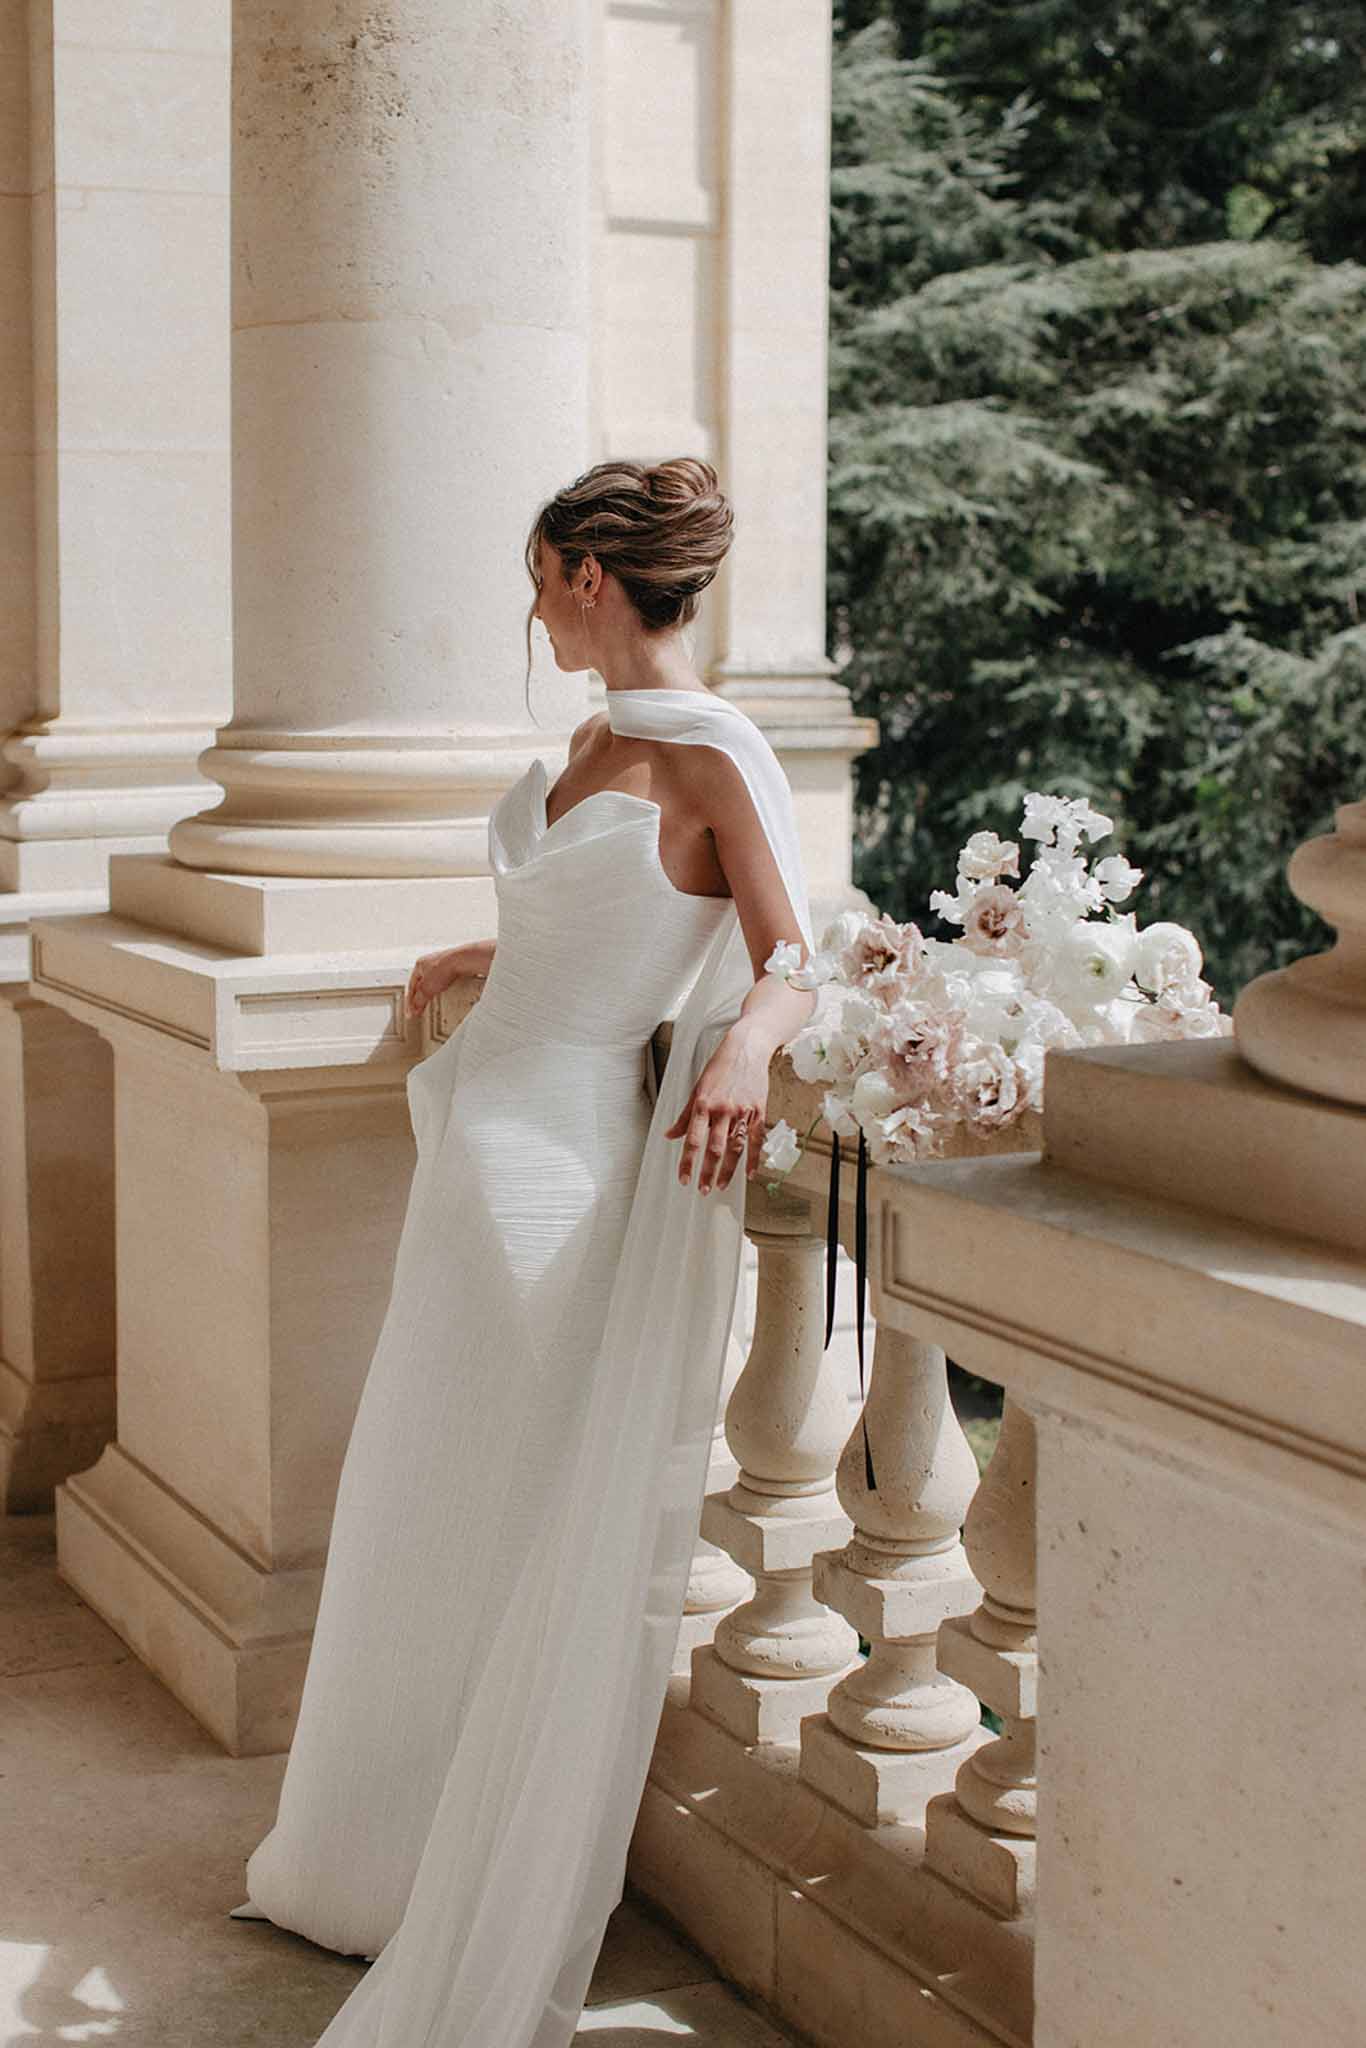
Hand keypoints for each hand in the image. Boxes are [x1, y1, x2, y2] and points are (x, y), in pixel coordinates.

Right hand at [404, 947, 465, 1018]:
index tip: (412, 1011)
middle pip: (421, 983)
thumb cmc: (443, 969)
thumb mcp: (427, 989)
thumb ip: (419, 1000)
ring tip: (432, 1001)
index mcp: (419, 965)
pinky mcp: (453, 966)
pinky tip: (445, 992)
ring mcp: (441, 963)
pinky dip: (443, 987)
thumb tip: (414, 1009)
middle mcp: (429, 962)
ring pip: (433, 981)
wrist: (462, 961)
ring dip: (432, 991)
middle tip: (420, 1007)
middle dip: (420, 995)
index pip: (411, 985)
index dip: (410, 1000)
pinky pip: (444, 979)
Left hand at [664, 1027, 769, 1194]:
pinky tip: (748, 1175)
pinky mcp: (758, 1112)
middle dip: (707, 1171)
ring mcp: (743, 1112)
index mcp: (704, 1104)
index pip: (692, 1140)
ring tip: (720, 1186)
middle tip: (702, 1190)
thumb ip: (685, 1115)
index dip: (687, 1162)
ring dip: (727, 1171)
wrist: (747, 1049)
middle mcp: (723, 1110)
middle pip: (714, 1148)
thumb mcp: (697, 1088)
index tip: (683, 1179)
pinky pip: (756, 1140)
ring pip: (735, 1148)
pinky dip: (753, 1159)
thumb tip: (670, 1135)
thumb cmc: (720, 1067)